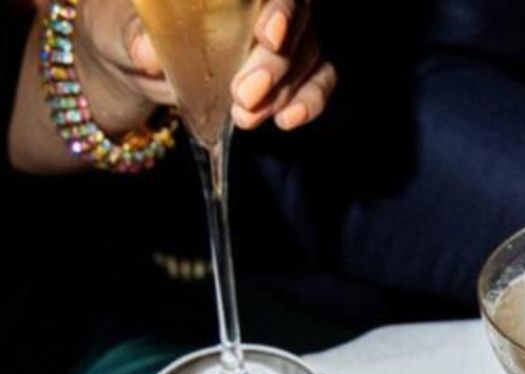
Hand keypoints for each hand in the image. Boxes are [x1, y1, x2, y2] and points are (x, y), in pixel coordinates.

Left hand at [75, 0, 334, 133]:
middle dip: (276, 64)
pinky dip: (309, 101)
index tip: (270, 36)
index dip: (283, 7)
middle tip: (244, 96)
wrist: (129, 62)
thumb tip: (146, 52)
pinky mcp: (284, 70)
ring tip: (244, 118)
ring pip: (306, 54)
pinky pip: (317, 79)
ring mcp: (277, 32)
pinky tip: (286, 120)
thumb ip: (132, 34)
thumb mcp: (116, 28)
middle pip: (297, 19)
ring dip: (283, 92)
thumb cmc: (123, 28)